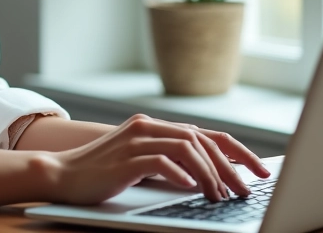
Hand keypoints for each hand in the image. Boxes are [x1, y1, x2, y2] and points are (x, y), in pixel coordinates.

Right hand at [46, 113, 271, 204]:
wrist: (62, 174)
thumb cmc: (103, 173)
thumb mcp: (143, 162)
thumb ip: (171, 160)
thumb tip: (211, 176)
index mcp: (155, 125)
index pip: (206, 133)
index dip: (237, 151)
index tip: (260, 171)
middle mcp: (148, 126)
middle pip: (202, 139)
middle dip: (230, 167)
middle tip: (244, 191)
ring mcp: (136, 140)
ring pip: (187, 148)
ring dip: (210, 174)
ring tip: (219, 196)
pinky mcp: (126, 159)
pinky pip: (163, 162)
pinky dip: (182, 175)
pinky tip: (191, 189)